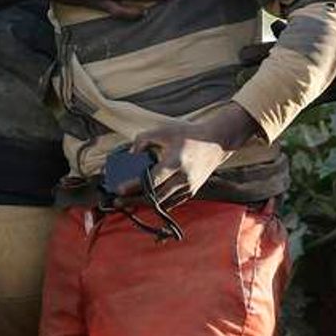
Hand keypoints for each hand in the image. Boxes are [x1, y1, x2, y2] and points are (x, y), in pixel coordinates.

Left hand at [119, 104, 261, 207]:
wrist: (217, 142)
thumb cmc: (188, 134)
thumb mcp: (164, 130)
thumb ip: (143, 140)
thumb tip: (130, 155)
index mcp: (175, 162)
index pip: (151, 180)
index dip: (133, 187)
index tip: (119, 190)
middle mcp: (182, 178)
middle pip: (155, 197)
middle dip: (134, 201)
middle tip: (118, 201)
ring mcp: (188, 187)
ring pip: (162, 203)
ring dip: (144, 204)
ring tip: (128, 203)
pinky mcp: (192, 191)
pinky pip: (171, 202)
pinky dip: (157, 203)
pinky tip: (145, 201)